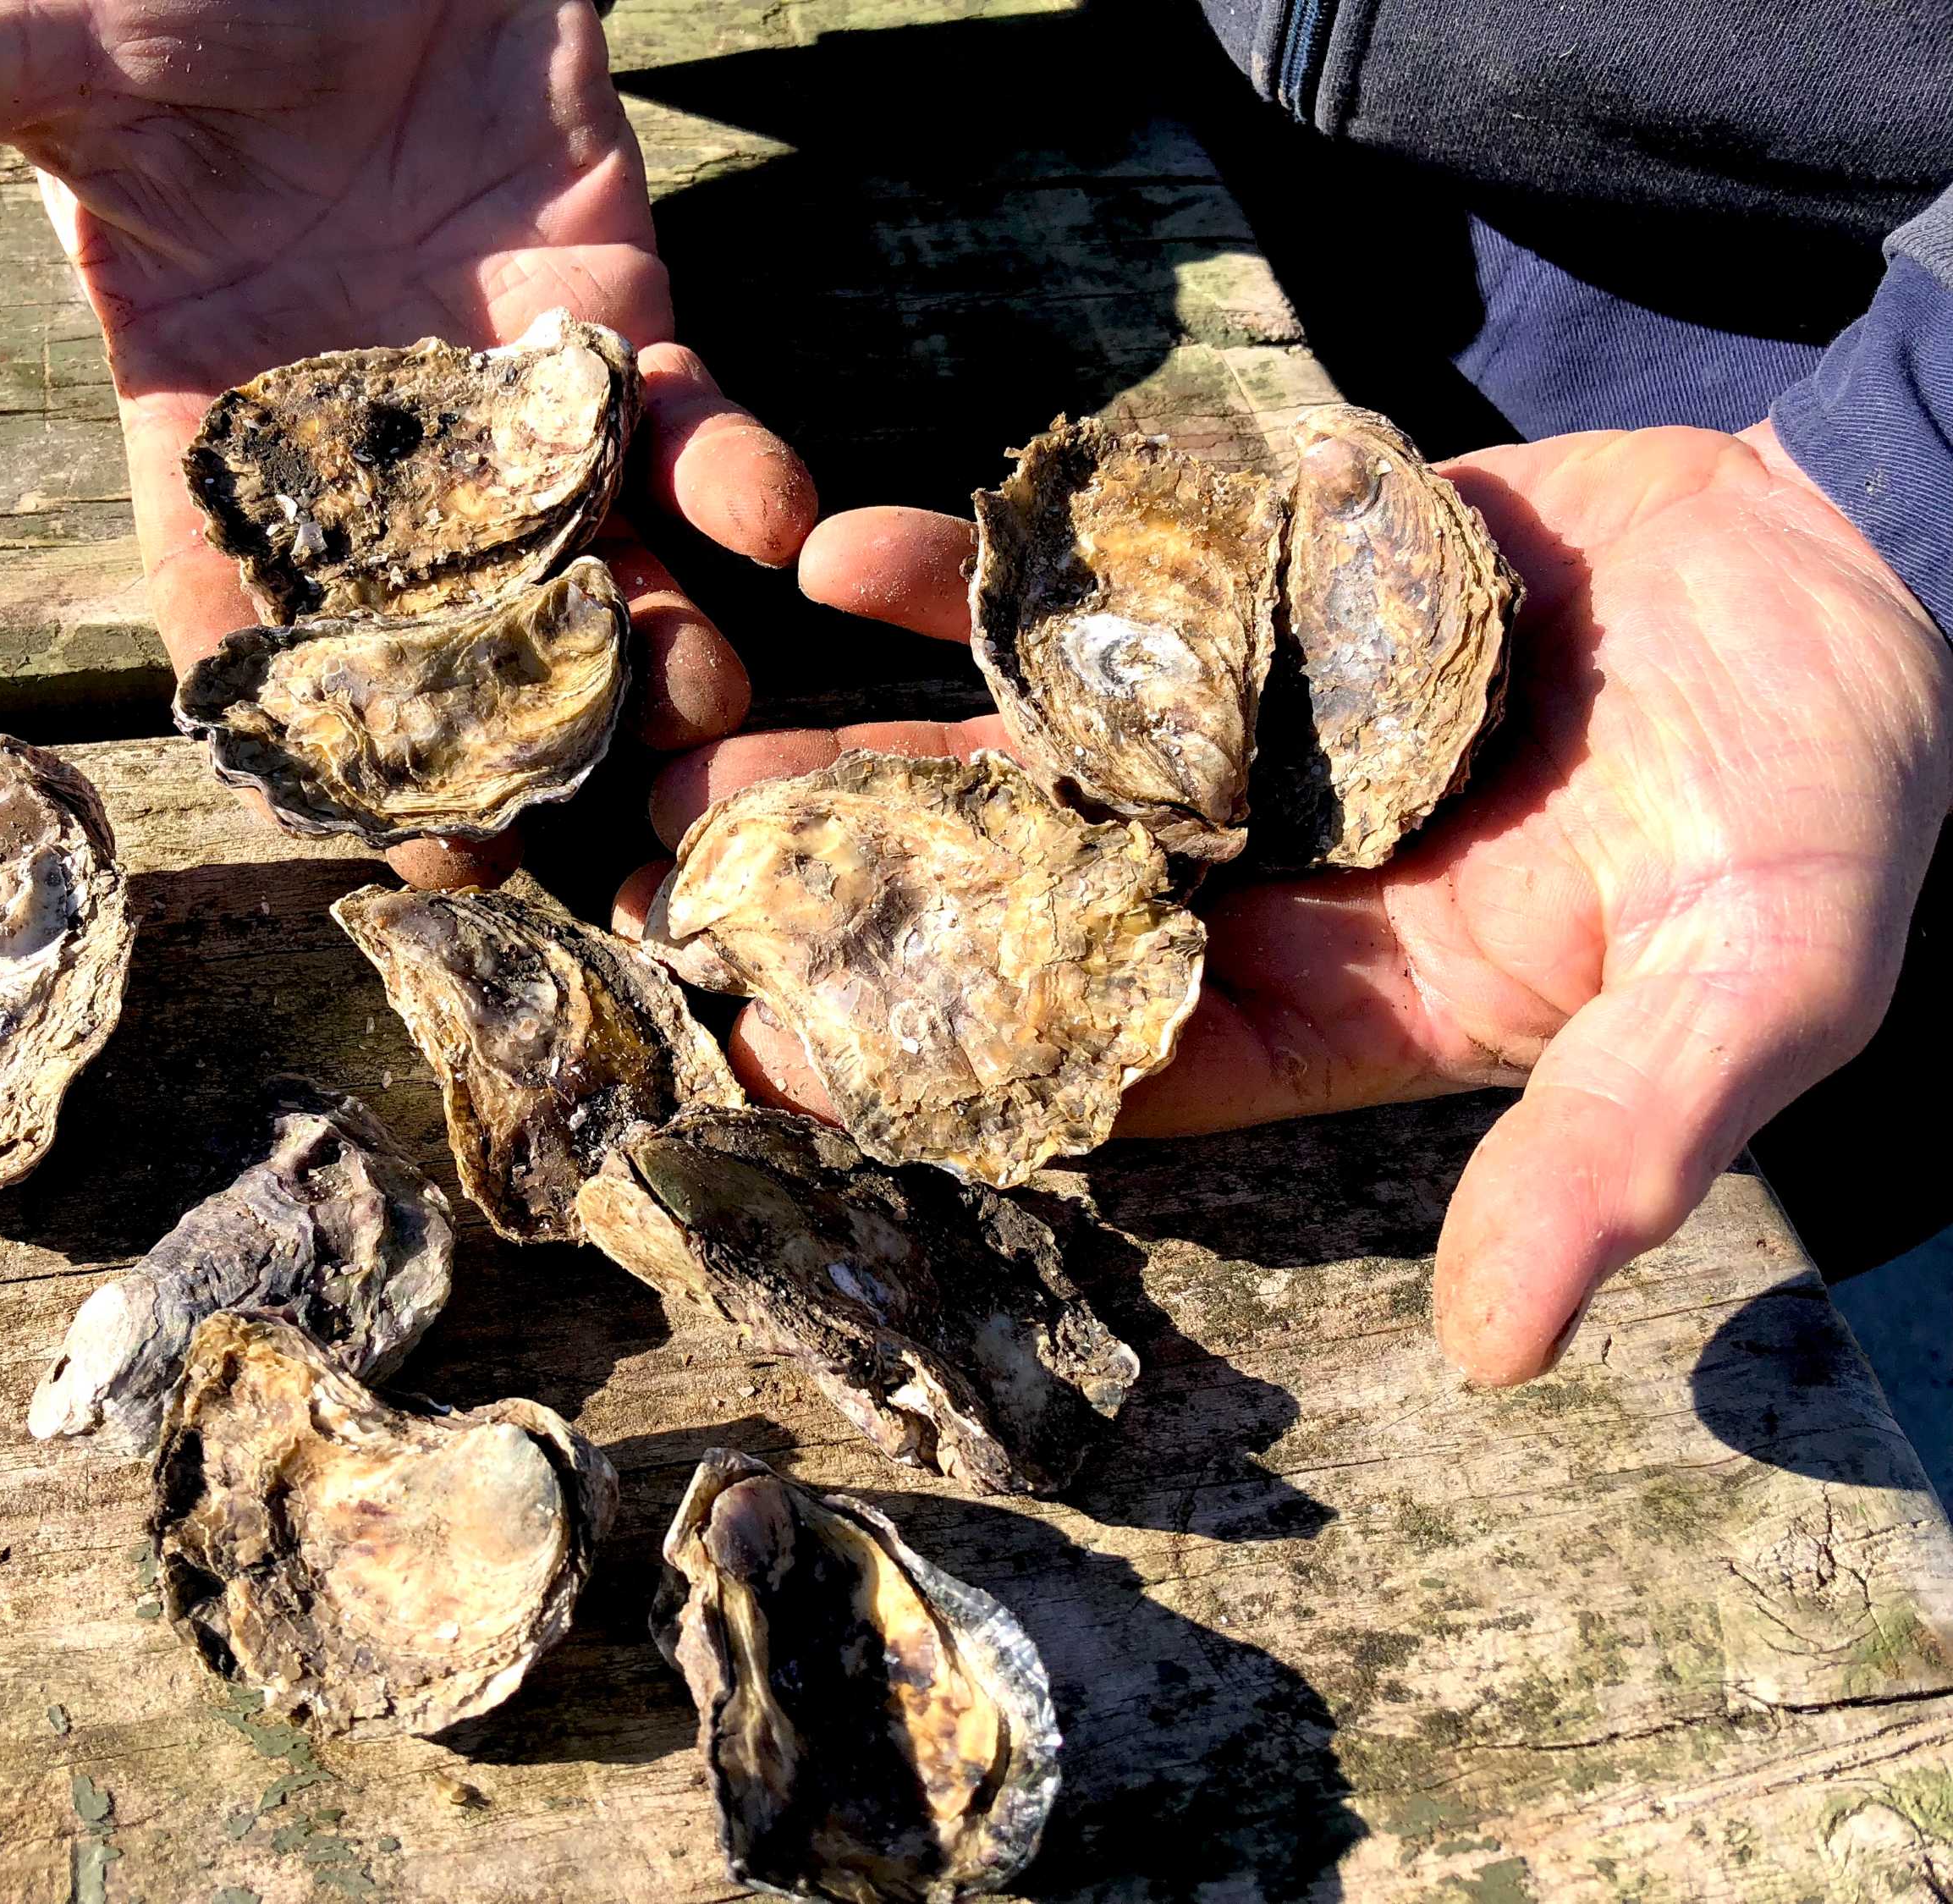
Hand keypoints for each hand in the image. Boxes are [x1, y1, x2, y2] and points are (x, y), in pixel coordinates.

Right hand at [0, 0, 815, 884]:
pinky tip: (779, 524)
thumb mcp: (30, 44)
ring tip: (696, 717)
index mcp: (213, 439)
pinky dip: (735, 478)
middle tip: (573, 845)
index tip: (375, 839)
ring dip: (646, 649)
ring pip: (584, 572)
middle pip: (438, 648)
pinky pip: (693, 429)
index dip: (304, 740)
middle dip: (505, 746)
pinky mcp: (623, 329)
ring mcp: (508, 410)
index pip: (248, 627)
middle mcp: (372, 463)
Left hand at [618, 423, 1951, 1383]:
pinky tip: (828, 549)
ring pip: (1004, 761)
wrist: (1859, 566)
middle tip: (652, 915)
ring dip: (848, 754)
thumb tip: (1504, 1350)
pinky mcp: (1249, 598)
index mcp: (1341, 1009)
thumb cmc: (1828, 796)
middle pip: (1010, 916)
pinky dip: (962, 575)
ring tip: (677, 756)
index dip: (940, 1080)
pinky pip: (1078, 597)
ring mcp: (1237, 739)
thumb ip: (1621, 1145)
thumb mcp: (1759, 986)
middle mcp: (1255, 887)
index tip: (768, 1083)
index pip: (1105, 1069)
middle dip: (838, 919)